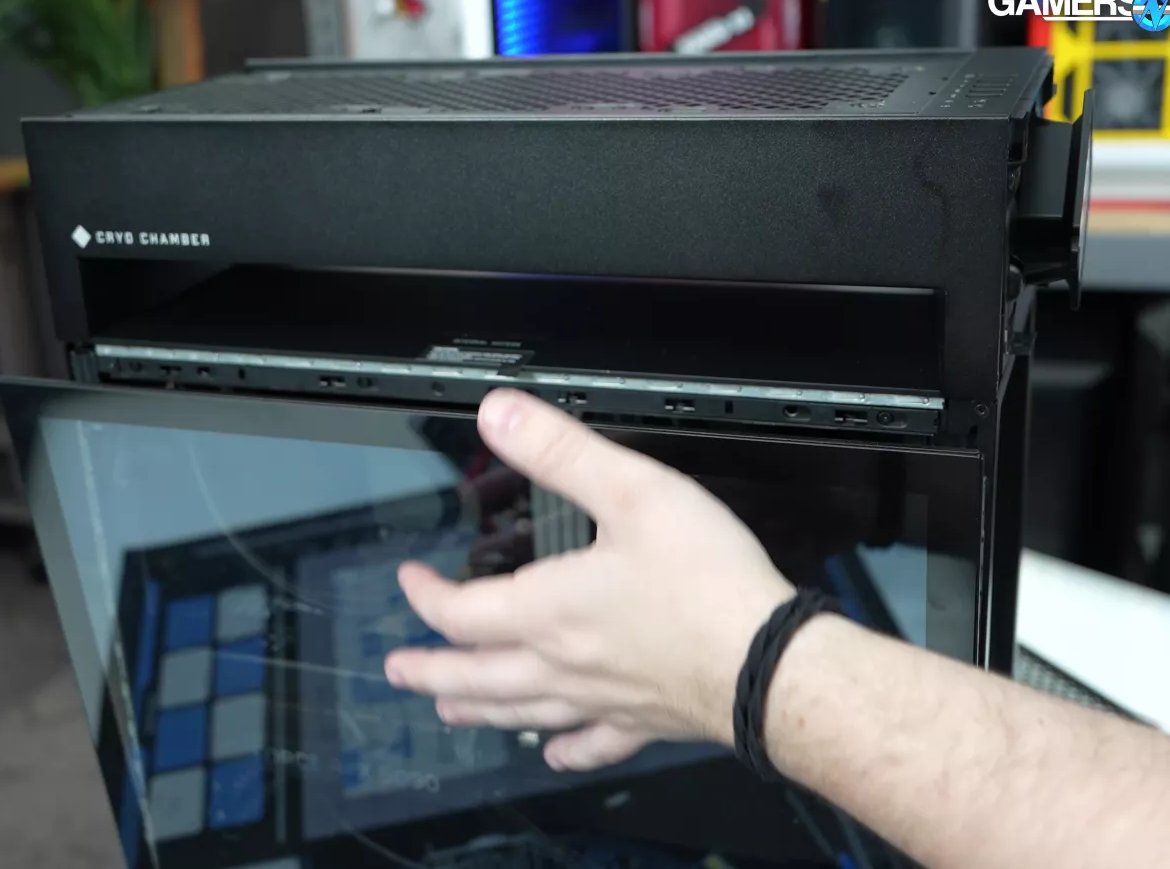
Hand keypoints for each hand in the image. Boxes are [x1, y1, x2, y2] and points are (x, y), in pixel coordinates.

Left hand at [384, 388, 795, 771]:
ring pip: (519, 712)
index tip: (411, 581)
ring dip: (477, 710)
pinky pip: (592, 743)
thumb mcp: (632, 491)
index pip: (461, 613)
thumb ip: (561, 451)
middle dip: (430, 670)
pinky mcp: (644, 721)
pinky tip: (556, 753)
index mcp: (549, 610)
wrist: (770, 664)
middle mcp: (564, 663)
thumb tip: (499, 416)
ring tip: (449, 711)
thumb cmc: (708, 585)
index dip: (426, 597)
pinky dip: (566, 749)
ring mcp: (602, 699)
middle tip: (399, 670)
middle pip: (475, 677)